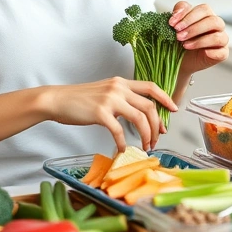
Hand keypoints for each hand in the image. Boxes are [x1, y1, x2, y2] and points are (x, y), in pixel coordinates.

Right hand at [43, 77, 176, 151]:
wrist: (57, 100)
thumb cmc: (80, 99)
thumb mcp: (105, 92)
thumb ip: (122, 99)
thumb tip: (138, 115)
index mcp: (121, 82)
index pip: (151, 86)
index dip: (165, 98)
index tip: (174, 110)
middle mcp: (118, 88)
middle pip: (149, 106)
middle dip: (157, 125)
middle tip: (157, 138)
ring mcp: (110, 100)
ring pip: (140, 118)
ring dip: (146, 135)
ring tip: (145, 146)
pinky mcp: (100, 113)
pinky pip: (119, 131)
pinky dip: (123, 143)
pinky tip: (122, 149)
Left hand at [169, 1, 228, 75]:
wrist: (179, 59)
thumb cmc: (180, 40)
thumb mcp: (176, 26)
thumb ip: (177, 15)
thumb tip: (177, 13)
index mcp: (206, 15)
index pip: (203, 9)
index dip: (187, 16)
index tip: (172, 24)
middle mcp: (216, 25)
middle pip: (213, 21)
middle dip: (194, 28)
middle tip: (178, 36)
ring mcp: (221, 39)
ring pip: (218, 37)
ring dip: (200, 41)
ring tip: (185, 45)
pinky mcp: (222, 53)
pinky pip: (222, 52)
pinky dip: (212, 52)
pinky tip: (203, 53)